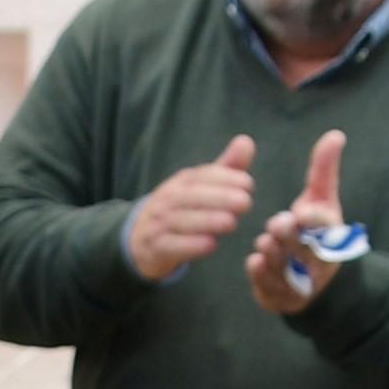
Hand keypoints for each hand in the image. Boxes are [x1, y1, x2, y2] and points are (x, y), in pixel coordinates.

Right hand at [124, 135, 253, 281]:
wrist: (140, 239)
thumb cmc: (181, 209)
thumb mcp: (200, 188)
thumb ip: (225, 169)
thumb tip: (246, 141)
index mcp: (181, 183)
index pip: (201, 176)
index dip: (224, 178)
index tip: (248, 184)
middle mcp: (167, 200)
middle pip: (191, 196)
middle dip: (219, 198)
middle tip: (245, 202)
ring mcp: (158, 224)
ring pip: (181, 221)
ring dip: (207, 221)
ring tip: (231, 222)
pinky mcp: (155, 248)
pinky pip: (170, 246)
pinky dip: (189, 246)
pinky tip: (210, 245)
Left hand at [246, 130, 353, 314]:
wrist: (319, 282)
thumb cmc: (317, 232)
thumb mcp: (324, 199)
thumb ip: (324, 170)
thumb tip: (335, 134)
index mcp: (332, 235)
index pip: (326, 228)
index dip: (314, 221)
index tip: (302, 213)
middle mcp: (320, 262)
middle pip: (307, 252)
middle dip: (292, 239)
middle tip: (276, 225)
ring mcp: (304, 284)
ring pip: (289, 272)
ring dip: (275, 257)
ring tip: (263, 244)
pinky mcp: (285, 299)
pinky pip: (274, 290)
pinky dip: (263, 278)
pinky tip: (253, 263)